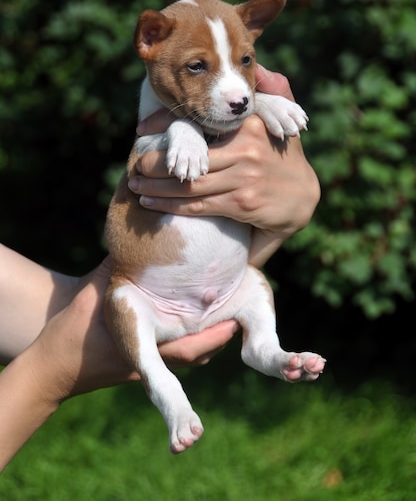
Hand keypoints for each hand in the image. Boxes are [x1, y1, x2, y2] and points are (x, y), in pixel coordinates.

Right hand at [29, 258, 238, 401]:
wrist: (52, 364)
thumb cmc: (74, 329)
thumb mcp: (98, 291)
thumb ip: (122, 267)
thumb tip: (145, 238)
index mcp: (146, 349)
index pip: (194, 347)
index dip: (218, 332)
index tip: (236, 314)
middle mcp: (154, 360)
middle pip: (199, 352)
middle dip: (220, 331)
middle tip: (238, 305)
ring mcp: (149, 365)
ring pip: (191, 353)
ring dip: (208, 334)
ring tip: (223, 307)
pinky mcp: (142, 364)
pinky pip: (176, 350)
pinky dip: (191, 335)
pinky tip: (194, 313)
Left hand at [129, 65, 319, 263]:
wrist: (302, 198)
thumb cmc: (282, 155)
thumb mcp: (281, 119)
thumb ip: (270, 91)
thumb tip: (257, 66)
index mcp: (250, 124)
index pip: (199, 123)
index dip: (165, 126)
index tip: (141, 130)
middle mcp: (246, 149)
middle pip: (190, 156)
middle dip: (155, 162)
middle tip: (134, 163)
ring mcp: (243, 177)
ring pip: (189, 183)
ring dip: (156, 186)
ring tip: (135, 183)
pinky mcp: (241, 203)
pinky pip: (197, 204)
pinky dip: (170, 205)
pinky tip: (151, 202)